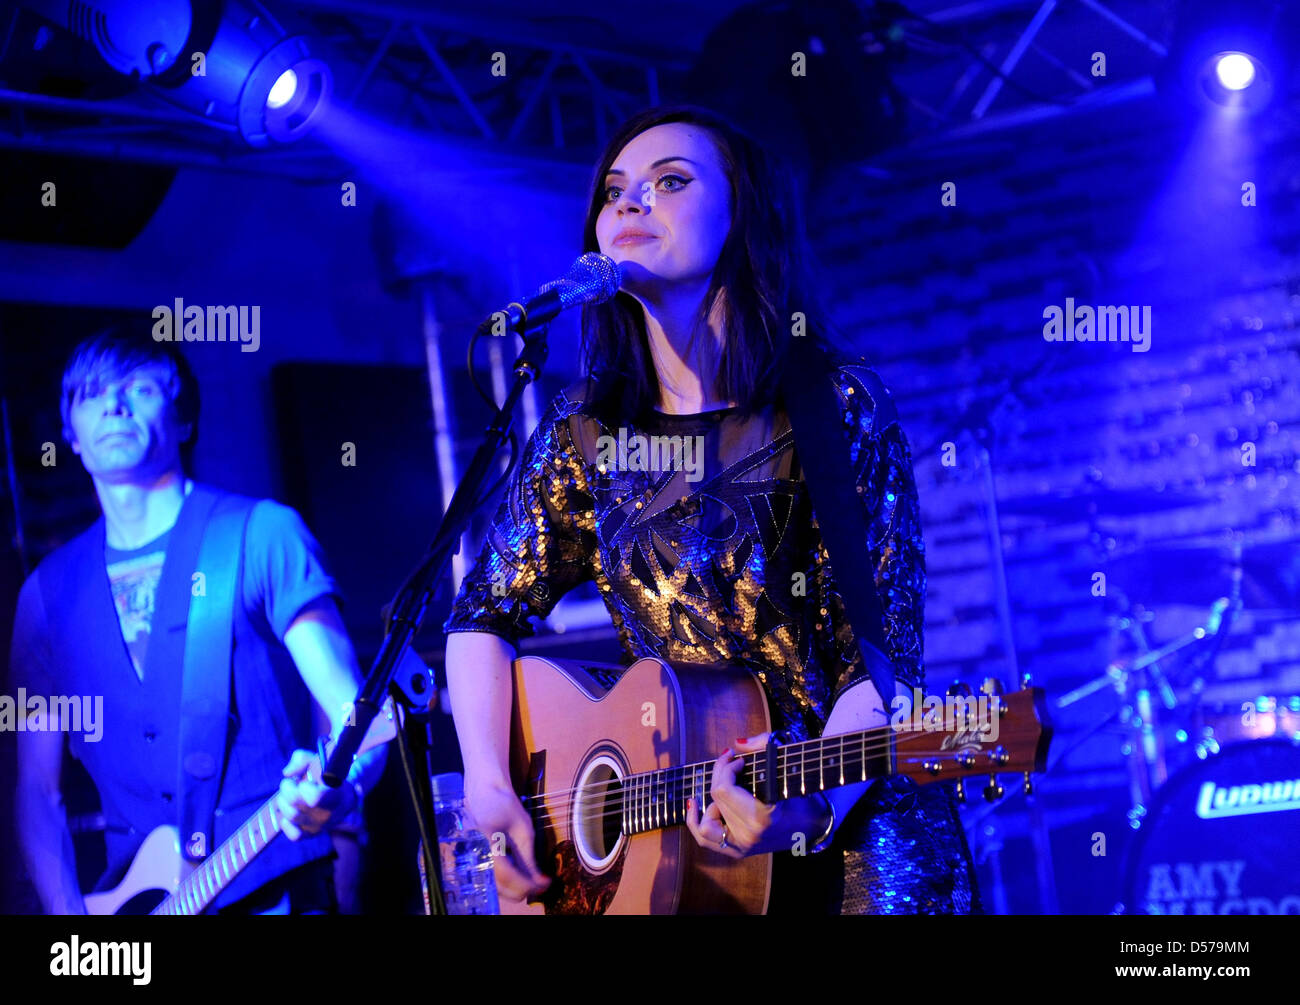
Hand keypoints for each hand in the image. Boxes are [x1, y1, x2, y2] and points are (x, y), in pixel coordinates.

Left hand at [275, 749, 356, 840]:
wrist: (343, 794)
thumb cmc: (328, 774)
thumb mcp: (318, 760)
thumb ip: (301, 759)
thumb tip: (287, 773)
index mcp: (336, 794)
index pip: (315, 798)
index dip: (303, 789)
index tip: (302, 782)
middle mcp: (330, 813)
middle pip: (298, 806)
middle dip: (287, 791)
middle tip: (288, 783)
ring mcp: (321, 825)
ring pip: (292, 817)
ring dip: (283, 802)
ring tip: (287, 794)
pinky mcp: (313, 834)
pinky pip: (294, 835)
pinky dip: (286, 823)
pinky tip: (288, 811)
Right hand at [464, 778, 549, 901]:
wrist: (483, 793)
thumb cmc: (504, 805)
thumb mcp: (523, 829)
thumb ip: (528, 858)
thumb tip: (540, 882)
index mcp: (487, 840)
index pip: (506, 873)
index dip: (526, 884)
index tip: (544, 884)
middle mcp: (474, 853)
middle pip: (498, 886)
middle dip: (522, 890)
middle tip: (542, 886)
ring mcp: (470, 858)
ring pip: (493, 887)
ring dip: (514, 889)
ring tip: (533, 882)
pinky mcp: (473, 861)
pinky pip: (490, 879)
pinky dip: (506, 883)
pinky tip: (519, 878)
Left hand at [684, 734, 832, 858]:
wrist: (814, 824)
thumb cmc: (801, 793)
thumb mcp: (787, 763)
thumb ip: (763, 745)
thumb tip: (736, 744)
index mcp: (761, 818)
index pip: (724, 789)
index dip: (726, 768)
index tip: (739, 760)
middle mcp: (749, 836)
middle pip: (716, 798)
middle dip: (721, 773)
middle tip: (731, 763)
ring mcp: (742, 847)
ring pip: (706, 818)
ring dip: (711, 797)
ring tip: (723, 786)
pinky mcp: (738, 852)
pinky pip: (705, 839)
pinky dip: (695, 822)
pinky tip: (693, 805)